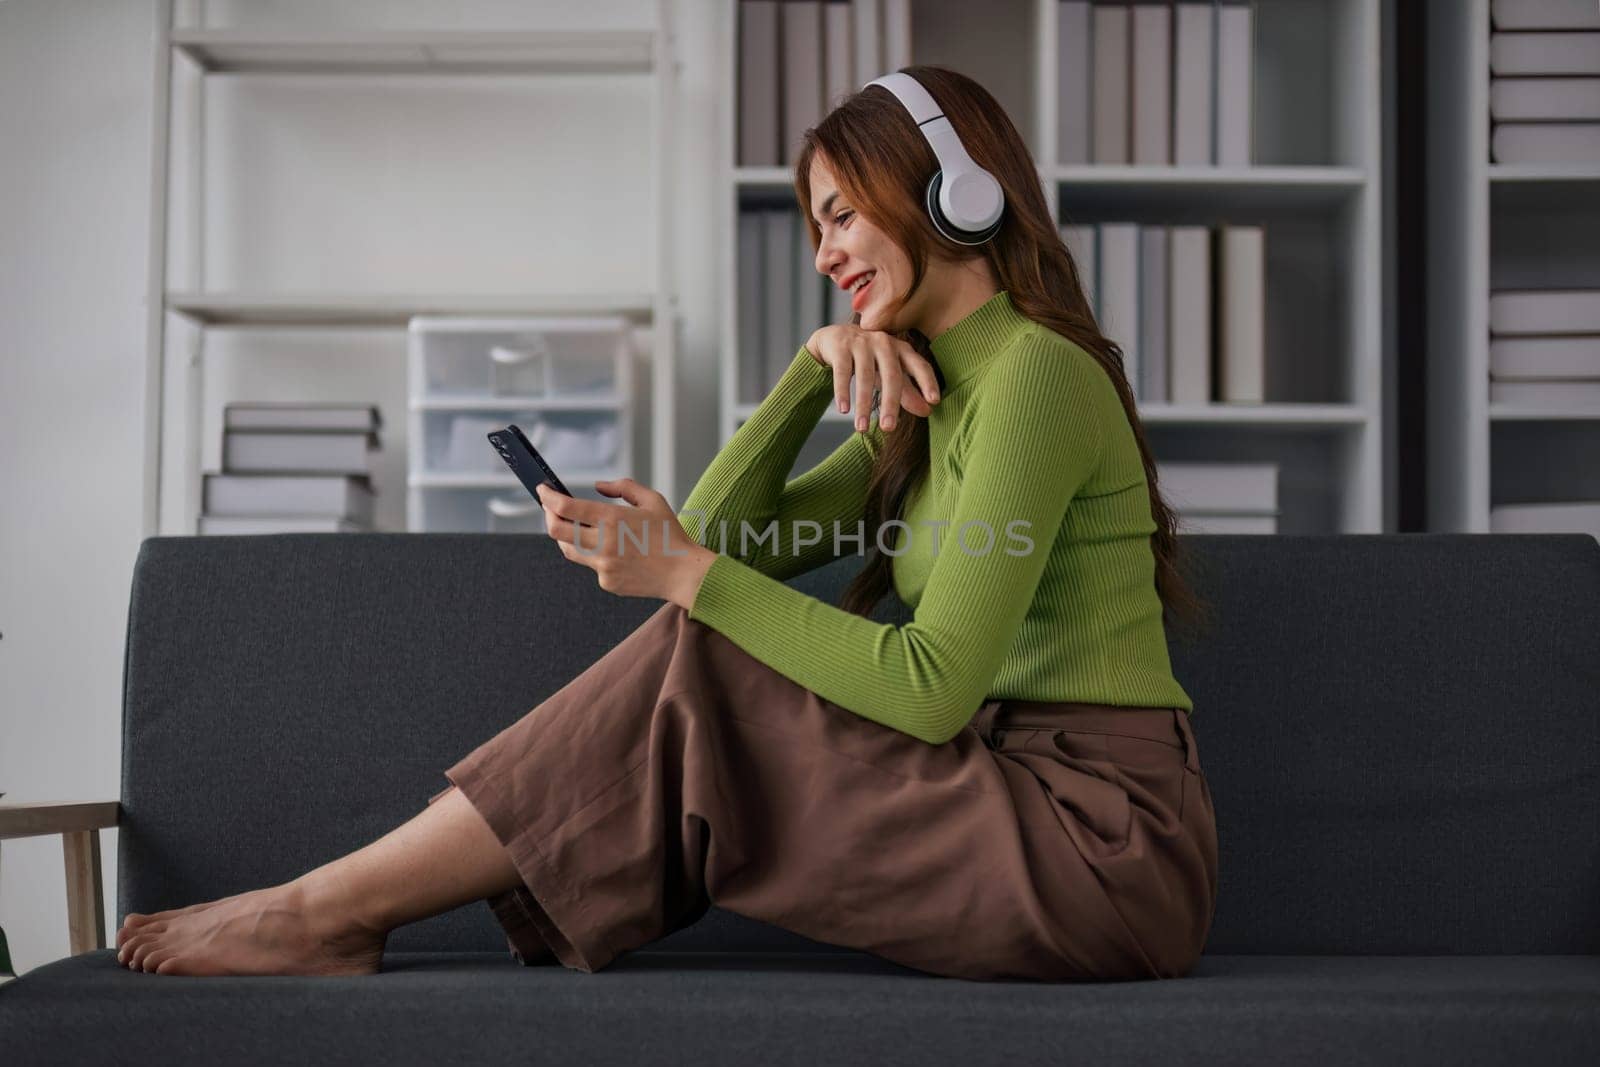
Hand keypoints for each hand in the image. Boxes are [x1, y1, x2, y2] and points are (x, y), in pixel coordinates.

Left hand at [537, 479, 715, 609]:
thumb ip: (623, 487)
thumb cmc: (671, 534)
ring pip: (569, 550)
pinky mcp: (607, 582)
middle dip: (548, 516)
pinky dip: (595, 556)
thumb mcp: (652, 500)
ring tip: (574, 528)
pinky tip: (613, 552)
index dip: (548, 497)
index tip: (543, 490)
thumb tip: (598, 486)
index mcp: (612, 519)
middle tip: (549, 509)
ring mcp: (603, 565)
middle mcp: (603, 543)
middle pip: (556, 530)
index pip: (565, 507)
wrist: (683, 573)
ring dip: (566, 537)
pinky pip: (592, 566)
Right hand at [804, 323, 940, 433]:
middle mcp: (884, 343)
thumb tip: (927, 411)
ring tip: (861, 428)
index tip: (934, 401)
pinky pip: (842, 373)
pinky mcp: (840, 347)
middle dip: (890, 403)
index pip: (919, 365)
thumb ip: (907, 392)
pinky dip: (842, 392)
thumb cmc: (869, 359)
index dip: (927, 382)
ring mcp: (862, 343)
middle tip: (888, 428)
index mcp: (901, 349)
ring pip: (865, 377)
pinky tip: (843, 410)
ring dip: (863, 405)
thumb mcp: (888, 374)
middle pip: (891, 375)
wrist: (834, 338)